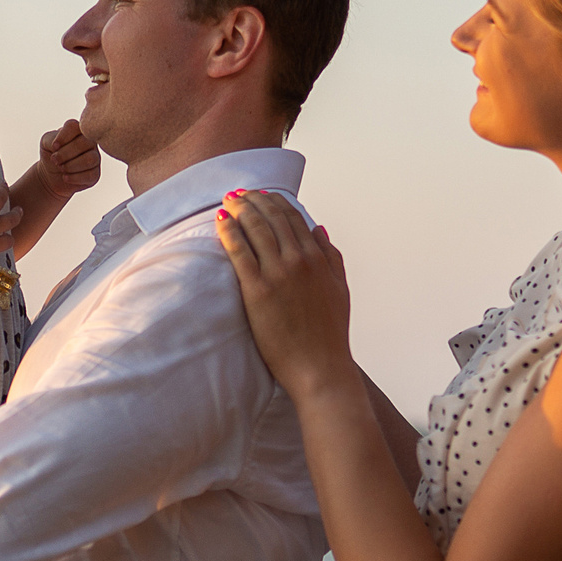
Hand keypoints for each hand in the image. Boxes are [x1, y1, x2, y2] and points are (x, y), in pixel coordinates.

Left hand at [35, 119, 100, 197]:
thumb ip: (51, 139)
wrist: (50, 174)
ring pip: (90, 159)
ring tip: (61, 168)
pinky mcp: (95, 174)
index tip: (53, 147)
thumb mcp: (45, 143)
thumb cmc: (50, 154)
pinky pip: (90, 175)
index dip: (63, 137)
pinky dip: (74, 178)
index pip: (74, 127)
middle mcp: (89, 142)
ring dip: (71, 166)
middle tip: (54, 160)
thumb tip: (59, 146)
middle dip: (65, 154)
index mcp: (77, 130)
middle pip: (84, 143)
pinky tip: (65, 177)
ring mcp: (95, 157)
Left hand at [213, 188, 359, 400]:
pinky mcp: (258, 290)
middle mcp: (299, 260)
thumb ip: (331, 256)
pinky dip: (229, 232)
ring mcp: (278, 274)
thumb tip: (319, 228)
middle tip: (239, 193)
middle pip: (272, 218)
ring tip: (228, 201)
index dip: (276, 201)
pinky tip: (221, 221)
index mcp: (319, 258)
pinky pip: (239, 252)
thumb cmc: (330, 334)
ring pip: (256, 229)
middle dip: (254, 200)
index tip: (262, 194)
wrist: (320, 367)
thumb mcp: (340, 289)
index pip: (294, 218)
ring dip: (240, 209)